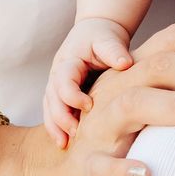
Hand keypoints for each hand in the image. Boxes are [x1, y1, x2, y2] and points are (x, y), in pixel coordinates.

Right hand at [35, 18, 174, 175]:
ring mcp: (100, 127)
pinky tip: (148, 175)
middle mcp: (117, 89)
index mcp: (136, 69)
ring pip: (136, 105)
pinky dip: (123, 170)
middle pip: (162, 66)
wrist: (62, 175)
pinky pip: (101, 166)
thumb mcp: (150, 95)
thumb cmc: (121, 132)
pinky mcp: (87, 166)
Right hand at [43, 17, 134, 147]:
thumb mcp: (107, 39)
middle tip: (75, 134)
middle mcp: (57, 74)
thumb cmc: (102, 36)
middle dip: (61, 117)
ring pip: (49, 107)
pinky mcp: (60, 95)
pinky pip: (53, 112)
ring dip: (54, 126)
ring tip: (64, 144)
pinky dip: (56, 127)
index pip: (63, 81)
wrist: (95, 31)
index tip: (89, 106)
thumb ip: (114, 50)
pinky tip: (63, 143)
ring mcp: (56, 85)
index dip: (72, 96)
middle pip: (51, 98)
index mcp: (67, 61)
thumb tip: (125, 63)